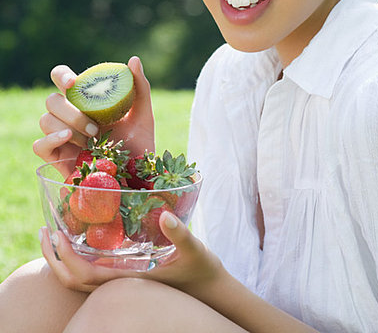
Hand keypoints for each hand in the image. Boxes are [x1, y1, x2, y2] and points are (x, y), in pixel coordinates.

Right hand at [33, 56, 154, 174]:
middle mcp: (69, 115)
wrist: (137, 177)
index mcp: (85, 100)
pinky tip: (68, 139)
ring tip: (92, 140)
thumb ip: (140, 87)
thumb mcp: (143, 114)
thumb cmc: (139, 143)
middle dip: (71, 111)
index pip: (62, 78)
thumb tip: (133, 60)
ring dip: (68, 127)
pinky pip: (39, 145)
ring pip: (45, 120)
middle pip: (51, 100)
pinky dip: (50, 139)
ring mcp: (60, 136)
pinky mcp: (56, 157)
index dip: (61, 75)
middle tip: (96, 128)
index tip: (73, 83)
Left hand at [39, 214, 221, 296]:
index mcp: (128, 279)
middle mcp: (118, 283)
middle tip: (45, 230)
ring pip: (79, 278)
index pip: (85, 274)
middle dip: (53, 258)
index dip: (66, 257)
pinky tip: (80, 235)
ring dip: (60, 258)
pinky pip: (91, 270)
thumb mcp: (195, 249)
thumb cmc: (200, 268)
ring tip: (54, 232)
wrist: (207, 287)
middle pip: (73, 280)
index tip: (57, 233)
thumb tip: (167, 216)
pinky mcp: (124, 273)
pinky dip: (76, 256)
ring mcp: (119, 280)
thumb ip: (180, 234)